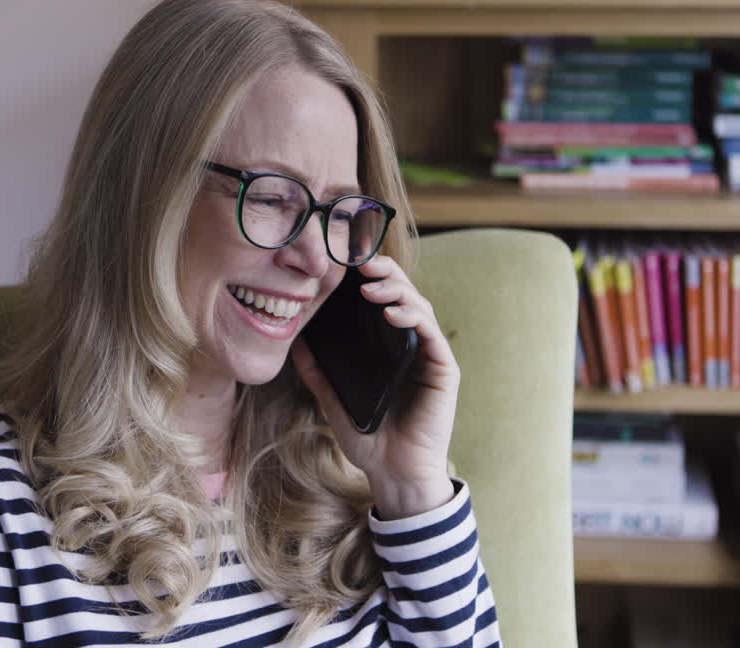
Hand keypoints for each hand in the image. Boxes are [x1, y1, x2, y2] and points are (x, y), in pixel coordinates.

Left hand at [291, 255, 458, 518]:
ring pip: (420, 308)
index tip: (347, 263)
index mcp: (390, 350)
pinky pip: (431, 335)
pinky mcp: (444, 371)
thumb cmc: (370, 440)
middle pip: (405, 295)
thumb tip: (295, 344)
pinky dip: (413, 317)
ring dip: (397, 290)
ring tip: (370, 287)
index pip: (385, 302)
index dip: (371, 278)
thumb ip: (318, 374)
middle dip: (385, 274)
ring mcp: (431, 357)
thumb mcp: (334, 402)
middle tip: (359, 263)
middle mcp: (413, 347)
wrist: (394, 475)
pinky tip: (391, 313)